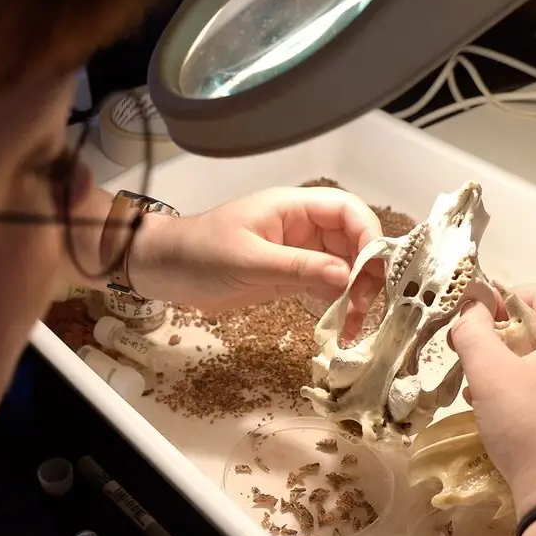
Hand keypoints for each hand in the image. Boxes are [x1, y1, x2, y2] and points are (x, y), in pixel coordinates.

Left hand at [132, 186, 382, 336]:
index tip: (374, 269)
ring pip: (343, 268)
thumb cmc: (197, 253)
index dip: (368, 235)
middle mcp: (301, 228)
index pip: (347, 211)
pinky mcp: (288, 279)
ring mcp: (296, 254)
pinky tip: (343, 326)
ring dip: (355, 293)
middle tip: (365, 305)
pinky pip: (324, 288)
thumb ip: (298, 268)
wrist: (162, 269)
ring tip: (355, 323)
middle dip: (366, 271)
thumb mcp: (248, 260)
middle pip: (352, 241)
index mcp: (293, 208)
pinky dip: (337, 306)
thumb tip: (347, 277)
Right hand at [448, 285, 535, 517]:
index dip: (504, 301)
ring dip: (527, 368)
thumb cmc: (529, 427)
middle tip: (479, 364)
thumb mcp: (489, 374)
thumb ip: (474, 331)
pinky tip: (521, 415)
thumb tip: (471, 310)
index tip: (475, 325)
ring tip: (492, 395)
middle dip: (512, 340)